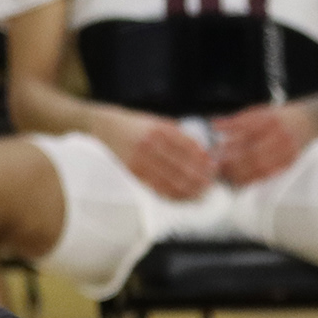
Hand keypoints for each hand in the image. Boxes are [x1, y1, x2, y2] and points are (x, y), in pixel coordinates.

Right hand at [89, 108, 214, 200]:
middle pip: (181, 165)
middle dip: (198, 177)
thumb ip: (176, 134)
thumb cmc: (133, 124)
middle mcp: (151, 144)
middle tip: (210, 186)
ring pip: (169, 178)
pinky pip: (154, 184)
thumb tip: (199, 151)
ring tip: (198, 194)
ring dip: (186, 188)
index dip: (203, 160)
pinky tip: (179, 195)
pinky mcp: (131, 170)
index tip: (214, 168)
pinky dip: (169, 192)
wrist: (104, 126)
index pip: (189, 147)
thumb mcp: (157, 122)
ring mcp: (140, 158)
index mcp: (161, 129)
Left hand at [211, 102, 314, 185]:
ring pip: (259, 167)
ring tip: (223, 174)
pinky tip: (238, 180)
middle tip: (215, 166)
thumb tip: (214, 125)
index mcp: (270, 121)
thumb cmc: (281, 117)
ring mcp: (286, 150)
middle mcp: (280, 136)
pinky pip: (267, 174)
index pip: (245, 134)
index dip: (228, 144)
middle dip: (231, 162)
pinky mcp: (289, 162)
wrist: (311, 121)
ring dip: (238, 173)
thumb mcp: (259, 111)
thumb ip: (236, 120)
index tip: (213, 150)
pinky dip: (250, 179)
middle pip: (252, 153)